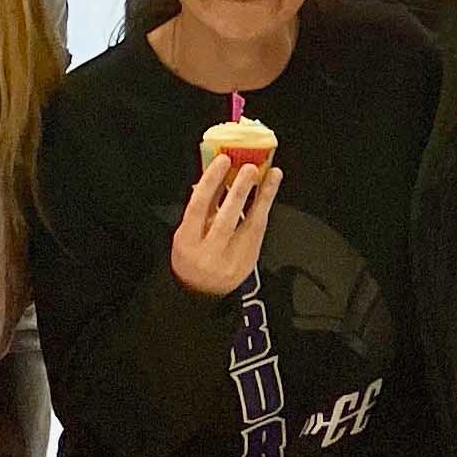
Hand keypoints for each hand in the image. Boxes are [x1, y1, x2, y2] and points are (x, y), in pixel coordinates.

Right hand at [171, 152, 278, 295]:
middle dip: (239, 190)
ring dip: (262, 197)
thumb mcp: (186, 234)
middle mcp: (209, 252)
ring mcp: (231, 260)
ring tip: (271, 175)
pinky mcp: (248, 262)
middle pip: (226, 218)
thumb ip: (201, 209)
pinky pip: (259, 232)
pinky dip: (264, 209)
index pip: (198, 207)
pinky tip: (269, 194)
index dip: (210, 181)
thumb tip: (215, 176)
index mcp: (187, 242)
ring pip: (250, 225)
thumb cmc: (191, 258)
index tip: (222, 161)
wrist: (202, 294)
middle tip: (249, 168)